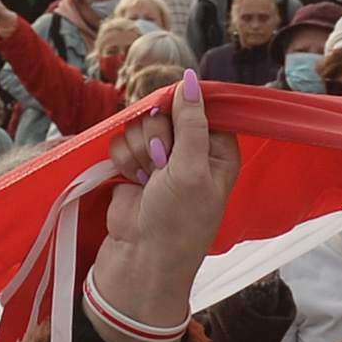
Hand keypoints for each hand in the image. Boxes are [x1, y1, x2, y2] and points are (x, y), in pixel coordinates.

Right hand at [91, 76, 237, 341]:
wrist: (140, 261)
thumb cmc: (178, 222)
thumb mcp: (191, 169)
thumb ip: (191, 122)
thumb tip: (190, 80)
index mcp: (219, 150)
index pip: (201, 106)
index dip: (183, 111)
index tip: (175, 129)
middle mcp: (192, 151)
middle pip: (166, 111)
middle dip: (157, 136)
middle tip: (161, 165)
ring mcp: (161, 158)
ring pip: (140, 125)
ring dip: (139, 151)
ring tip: (147, 180)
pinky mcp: (133, 166)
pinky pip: (122, 141)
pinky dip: (123, 161)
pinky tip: (131, 182)